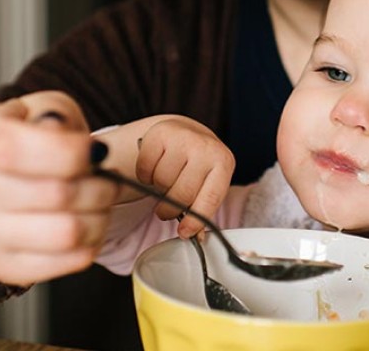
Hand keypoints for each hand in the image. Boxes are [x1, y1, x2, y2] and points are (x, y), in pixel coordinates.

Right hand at [0, 90, 117, 286]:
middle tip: (108, 182)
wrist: (5, 184)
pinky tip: (87, 228)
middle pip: (56, 194)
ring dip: (99, 218)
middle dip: (99, 187)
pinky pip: (63, 263)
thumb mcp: (48, 112)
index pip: (16, 149)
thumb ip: (56, 116)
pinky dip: (89, 246)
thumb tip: (58, 132)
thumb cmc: (35, 144)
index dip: (70, 153)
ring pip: (65, 233)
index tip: (93, 151)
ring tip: (100, 205)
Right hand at [134, 117, 234, 238]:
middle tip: (166, 212)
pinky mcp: (159, 133)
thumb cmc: (198, 164)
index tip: (184, 233)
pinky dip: (145, 176)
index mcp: (223, 162)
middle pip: (182, 193)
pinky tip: (155, 169)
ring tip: (165, 183)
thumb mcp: (208, 183)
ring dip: (158, 189)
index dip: (196, 220)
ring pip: (162, 181)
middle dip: (170, 210)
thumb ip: (203, 209)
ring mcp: (182, 138)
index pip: (210, 197)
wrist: (185, 131)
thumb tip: (196, 237)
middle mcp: (205, 147)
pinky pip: (145, 168)